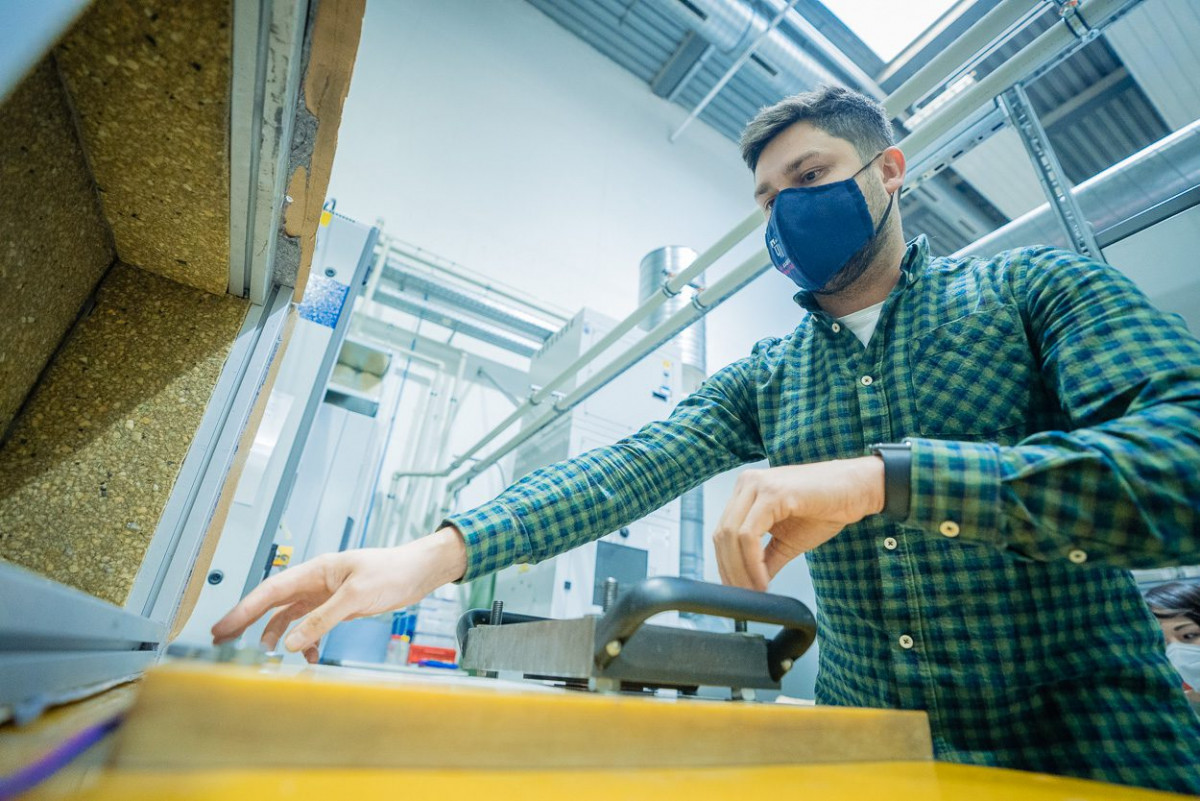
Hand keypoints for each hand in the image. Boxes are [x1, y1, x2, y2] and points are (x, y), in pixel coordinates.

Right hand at [210, 527, 467, 661]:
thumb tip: (291, 643)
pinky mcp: (338, 607)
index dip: (243, 610)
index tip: (222, 626)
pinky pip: (312, 625)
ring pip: (290, 616)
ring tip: (264, 655)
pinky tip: (310, 656)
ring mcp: (326, 595)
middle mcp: (316, 582)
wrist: (418, 572)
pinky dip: (307, 641)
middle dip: (248, 620)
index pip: (270, 591)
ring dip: (277, 635)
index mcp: (316, 571)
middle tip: (222, 639)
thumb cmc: (392, 572)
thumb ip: (322, 620)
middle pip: (273, 602)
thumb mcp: (355, 597)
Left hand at [712, 457, 883, 590]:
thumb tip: (750, 585)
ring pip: (732, 536)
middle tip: (744, 596)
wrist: (858, 490)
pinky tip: (763, 579)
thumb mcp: (788, 541)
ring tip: (756, 591)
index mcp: (747, 491)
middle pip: (722, 535)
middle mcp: (747, 484)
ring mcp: (758, 485)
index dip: (725, 565)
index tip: (736, 590)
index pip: (723, 532)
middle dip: (730, 571)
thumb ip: (766, 559)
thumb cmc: (827, 508)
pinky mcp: (773, 493)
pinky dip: (752, 562)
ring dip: (741, 570)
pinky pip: (749, 535)